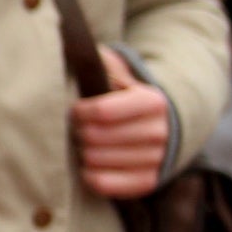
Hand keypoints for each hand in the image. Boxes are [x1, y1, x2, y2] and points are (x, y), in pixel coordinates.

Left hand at [74, 45, 174, 196]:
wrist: (156, 127)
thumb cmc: (122, 98)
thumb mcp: (116, 72)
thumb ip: (98, 60)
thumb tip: (72, 46)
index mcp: (152, 101)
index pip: (101, 112)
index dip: (78, 112)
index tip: (74, 110)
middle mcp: (159, 132)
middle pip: (95, 137)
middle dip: (77, 132)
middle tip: (76, 129)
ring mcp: (156, 159)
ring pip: (96, 161)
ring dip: (81, 153)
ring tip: (84, 144)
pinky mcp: (148, 183)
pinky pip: (105, 185)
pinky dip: (89, 176)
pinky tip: (88, 166)